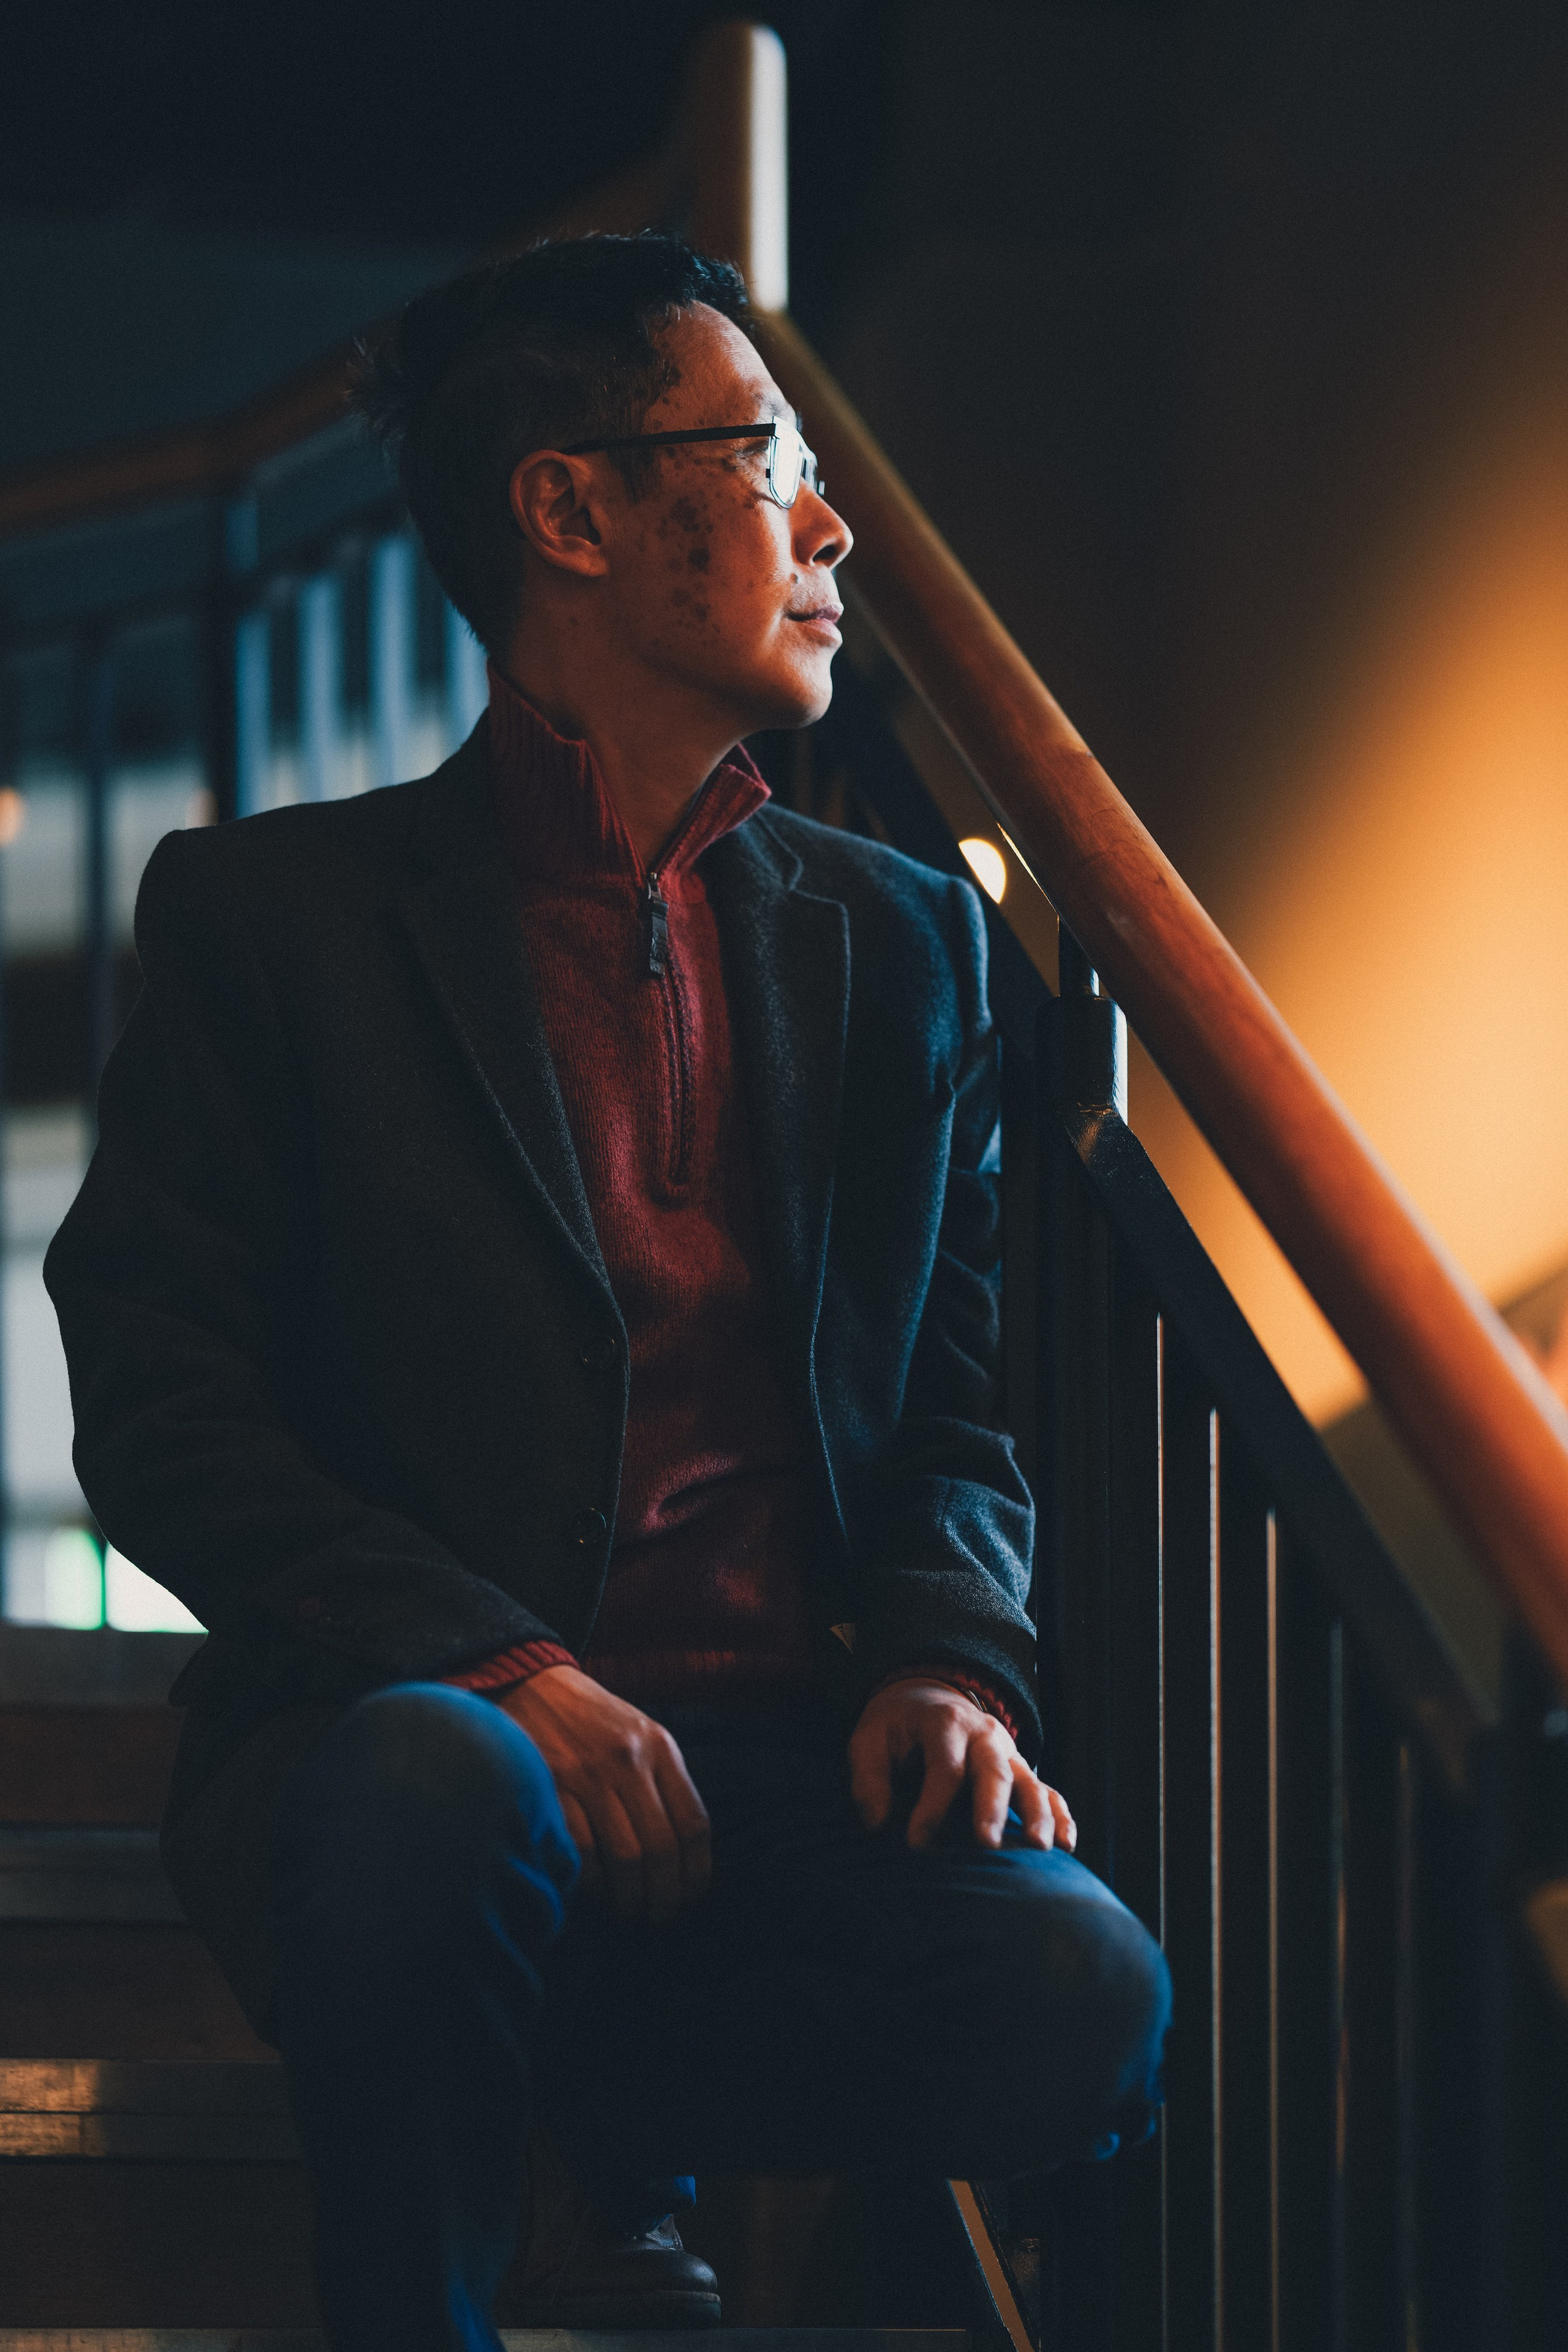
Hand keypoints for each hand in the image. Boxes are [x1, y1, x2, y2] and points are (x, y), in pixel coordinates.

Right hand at [499, 1665, 710, 1922]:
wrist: (529, 1684)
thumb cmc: (590, 1720)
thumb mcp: (639, 1734)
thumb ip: (662, 1783)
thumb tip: (683, 1856)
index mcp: (659, 1746)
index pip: (694, 1823)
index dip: (697, 1872)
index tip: (690, 1898)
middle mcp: (628, 1759)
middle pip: (661, 1847)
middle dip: (664, 1896)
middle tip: (658, 1917)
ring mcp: (588, 1773)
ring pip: (624, 1856)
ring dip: (629, 1898)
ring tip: (628, 1911)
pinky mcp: (550, 1787)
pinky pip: (579, 1851)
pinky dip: (590, 1882)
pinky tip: (593, 1890)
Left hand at [848, 1676, 1076, 1853]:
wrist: (927, 1696)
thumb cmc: (897, 1727)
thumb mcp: (869, 1739)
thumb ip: (868, 1777)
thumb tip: (877, 1823)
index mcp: (945, 1722)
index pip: (944, 1767)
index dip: (931, 1807)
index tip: (916, 1844)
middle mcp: (984, 1734)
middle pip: (993, 1771)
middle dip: (991, 1808)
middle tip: (987, 1844)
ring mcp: (1009, 1752)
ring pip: (1030, 1782)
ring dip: (1036, 1814)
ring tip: (1039, 1847)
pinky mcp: (1021, 1770)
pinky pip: (1049, 1792)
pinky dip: (1061, 1816)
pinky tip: (1067, 1845)